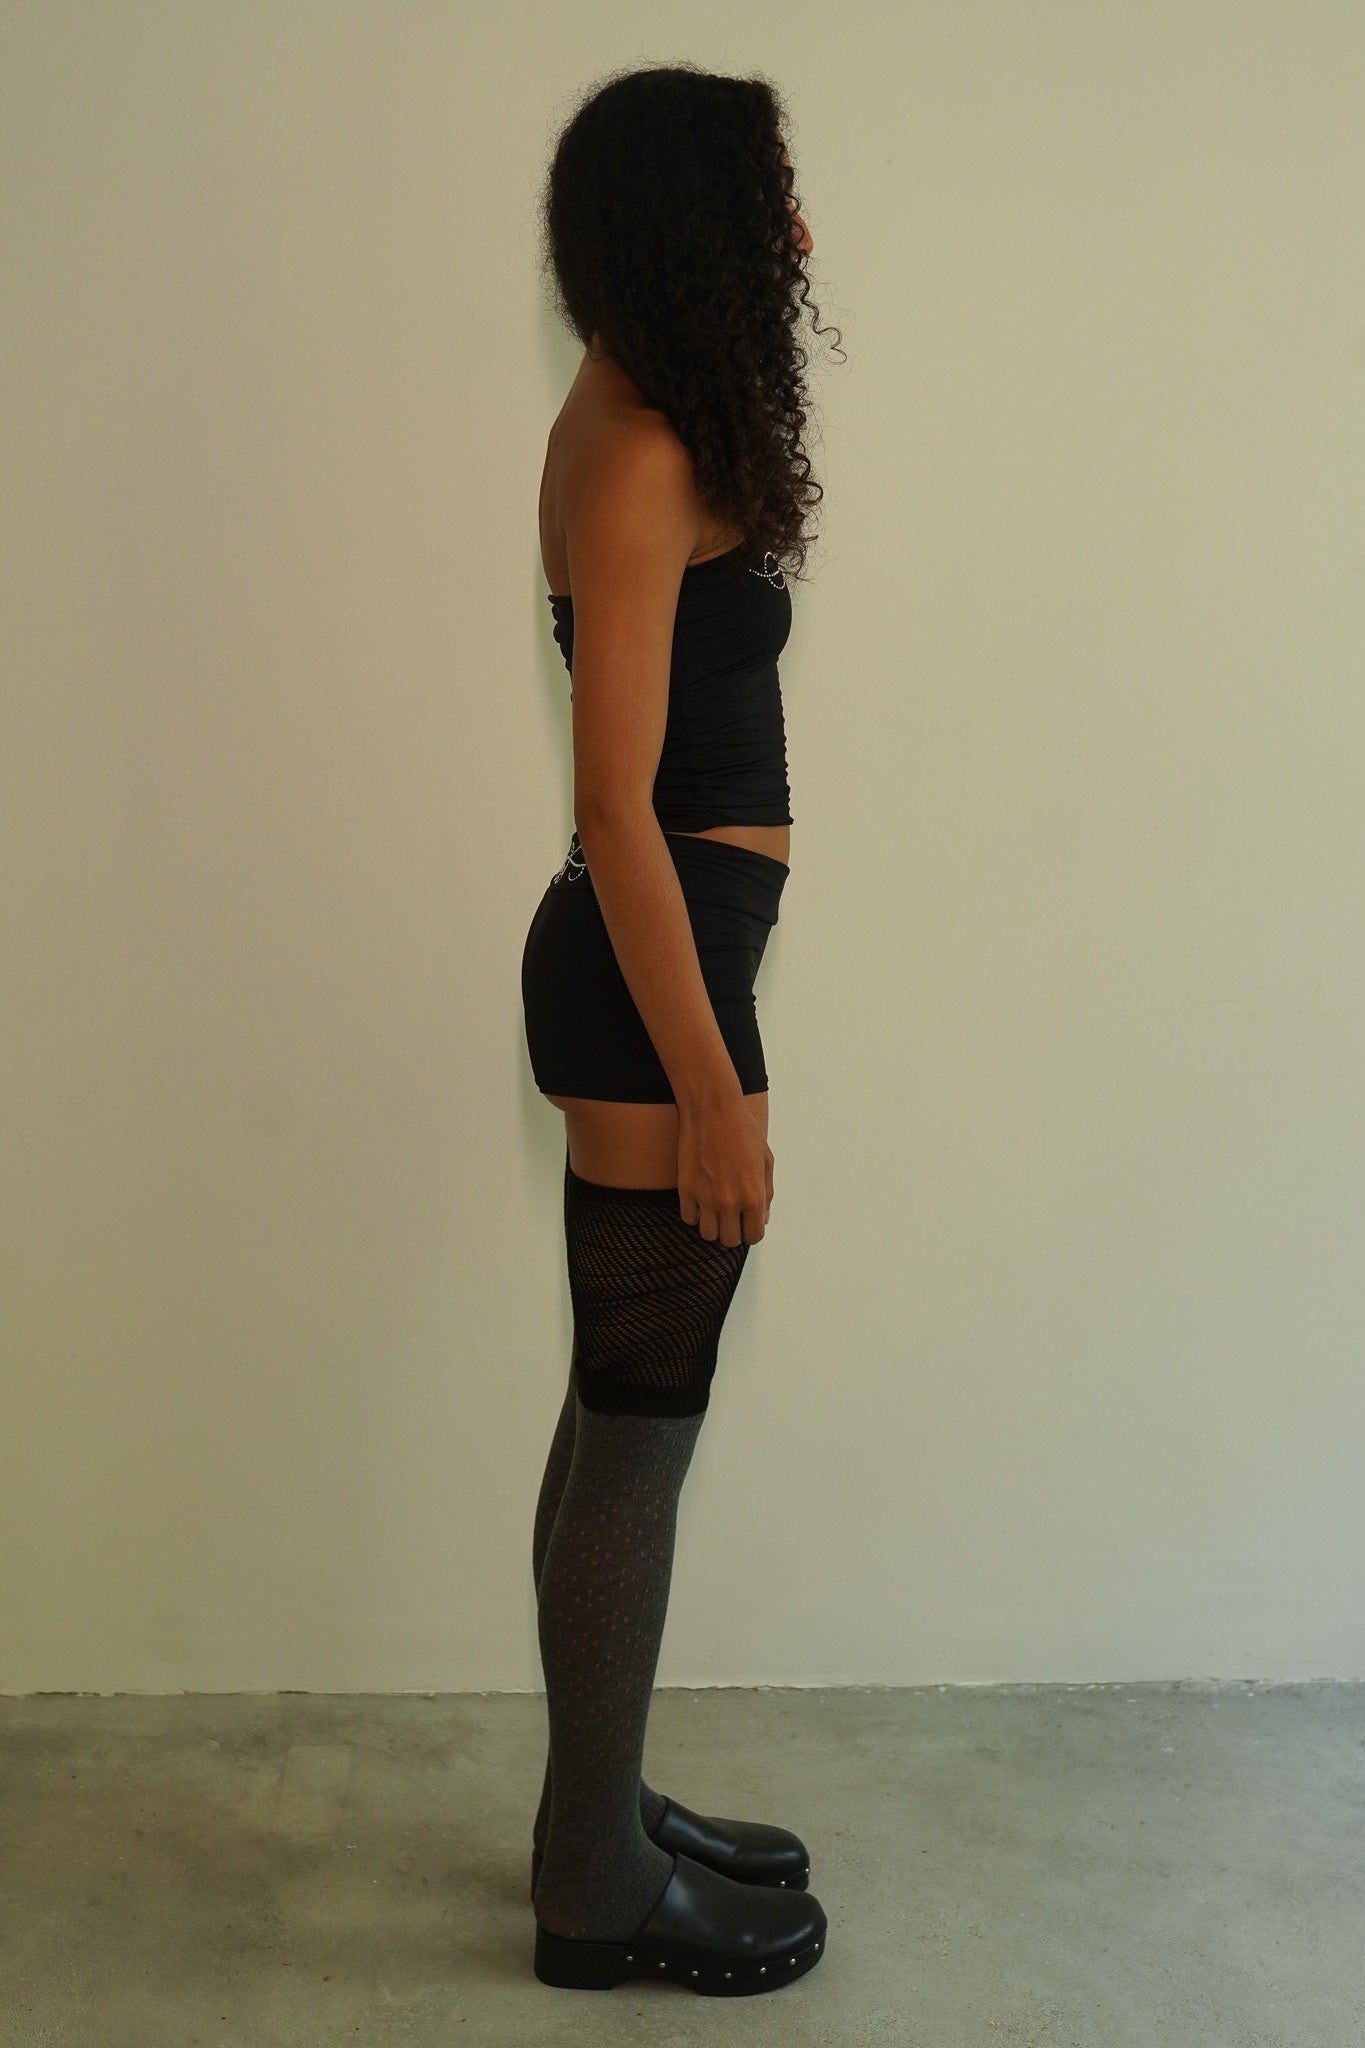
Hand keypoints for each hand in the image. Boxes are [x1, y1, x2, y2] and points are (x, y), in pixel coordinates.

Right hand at [677, 1093, 773, 1245]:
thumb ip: (766, 1193)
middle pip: (729, 1240)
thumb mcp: (766, 1160)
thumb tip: (763, 1218)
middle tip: (730, 1216)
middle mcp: (730, 1202)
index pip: (754, 1236)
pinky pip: (688, 1219)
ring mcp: (705, 1197)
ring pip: (707, 1234)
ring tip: (714, 1208)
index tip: (746, 1223)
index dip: (751, 1231)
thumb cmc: (743, 1130)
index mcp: (753, 1196)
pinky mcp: (685, 1189)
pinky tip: (700, 1198)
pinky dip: (694, 1213)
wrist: (713, 1109)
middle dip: (732, 1231)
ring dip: (712, 1225)